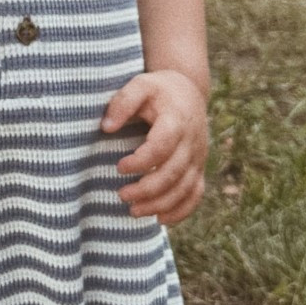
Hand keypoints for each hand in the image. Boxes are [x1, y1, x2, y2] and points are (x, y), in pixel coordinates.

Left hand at [102, 70, 208, 224]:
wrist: (188, 92)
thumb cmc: (158, 90)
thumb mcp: (140, 85)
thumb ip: (123, 102)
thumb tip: (107, 127)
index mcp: (177, 120)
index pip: (162, 146)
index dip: (141, 161)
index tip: (119, 167)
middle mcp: (192, 141)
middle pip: (174, 173)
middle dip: (147, 189)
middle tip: (121, 195)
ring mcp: (198, 157)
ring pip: (185, 188)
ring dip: (161, 204)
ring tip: (133, 211)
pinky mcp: (199, 168)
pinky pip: (196, 194)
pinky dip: (181, 211)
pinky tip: (160, 219)